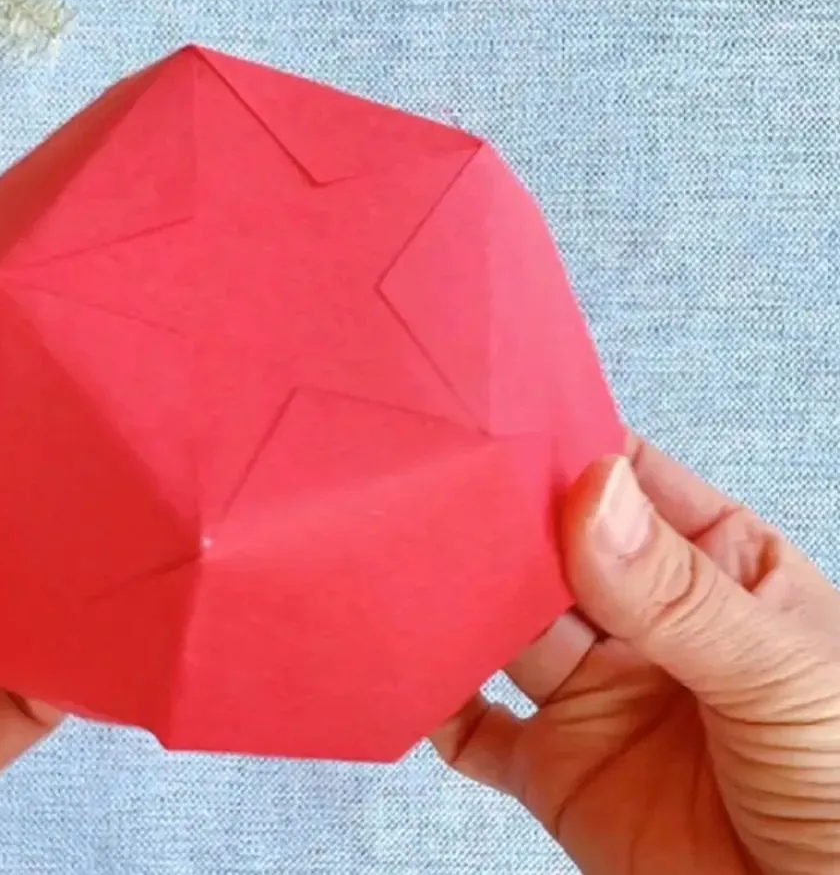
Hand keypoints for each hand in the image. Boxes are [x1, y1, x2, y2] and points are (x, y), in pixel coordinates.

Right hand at [432, 435, 839, 874]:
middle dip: (503, 519)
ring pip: (506, 628)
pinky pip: (475, 729)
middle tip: (442, 487)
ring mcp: (597, 695)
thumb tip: (594, 494)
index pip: (635, 489)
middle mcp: (647, 625)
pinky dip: (436, 701)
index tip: (508, 420)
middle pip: (555, 552)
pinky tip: (410, 669)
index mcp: (720, 573)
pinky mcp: (556, 771)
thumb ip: (680, 594)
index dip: (575, 451)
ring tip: (409, 560)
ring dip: (461, 600)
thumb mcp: (783, 676)